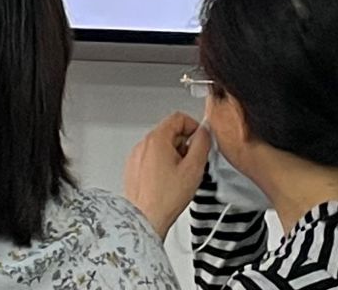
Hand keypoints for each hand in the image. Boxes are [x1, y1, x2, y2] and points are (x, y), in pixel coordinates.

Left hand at [123, 111, 210, 236]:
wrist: (145, 220)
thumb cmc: (166, 198)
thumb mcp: (194, 168)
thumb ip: (202, 143)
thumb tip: (204, 132)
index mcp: (157, 139)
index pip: (178, 117)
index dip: (194, 126)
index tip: (200, 139)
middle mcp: (143, 145)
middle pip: (169, 131)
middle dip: (184, 144)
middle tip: (191, 163)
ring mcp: (135, 157)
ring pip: (160, 146)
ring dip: (173, 155)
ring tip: (179, 176)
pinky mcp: (133, 169)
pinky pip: (150, 159)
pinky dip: (161, 165)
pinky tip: (167, 182)